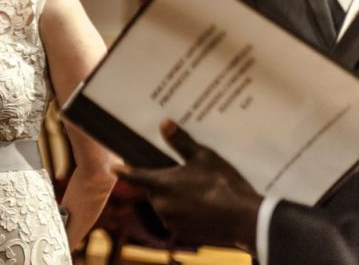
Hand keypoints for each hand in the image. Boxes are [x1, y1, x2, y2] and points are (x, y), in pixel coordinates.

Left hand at [113, 119, 262, 251]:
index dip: (123, 171)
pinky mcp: (184, 234)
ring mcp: (172, 222)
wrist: (245, 220)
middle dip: (163, 182)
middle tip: (180, 173)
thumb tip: (164, 124)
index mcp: (162, 184)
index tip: (113, 168)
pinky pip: (178, 219)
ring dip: (174, 198)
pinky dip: (185, 212)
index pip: (135, 176)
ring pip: (166, 205)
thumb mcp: (203, 157)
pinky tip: (202, 205)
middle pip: (154, 190)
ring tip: (196, 190)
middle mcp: (162, 205)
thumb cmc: (223, 185)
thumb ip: (180, 142)